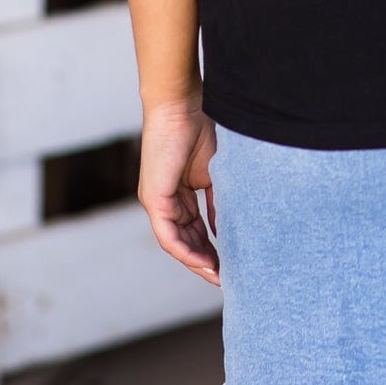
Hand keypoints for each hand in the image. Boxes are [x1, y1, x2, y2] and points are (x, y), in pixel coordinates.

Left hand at [137, 101, 220, 285]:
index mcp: (180, 194)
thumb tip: (227, 228)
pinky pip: (168, 235)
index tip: (231, 263)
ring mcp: (157, 202)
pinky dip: (186, 250)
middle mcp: (166, 202)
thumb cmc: (200, 129)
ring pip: (176, 243)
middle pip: (186, 240)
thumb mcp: (215, 172)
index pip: (196, 229)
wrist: (183, 106)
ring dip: (197, 261)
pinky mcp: (154, 200)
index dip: (213, 248)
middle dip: (206, 261)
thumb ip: (218, 201)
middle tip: (227, 278)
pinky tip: (203, 261)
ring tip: (218, 276)